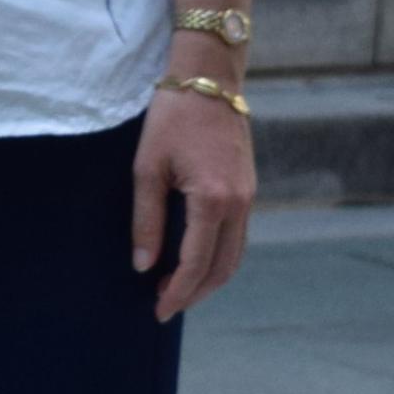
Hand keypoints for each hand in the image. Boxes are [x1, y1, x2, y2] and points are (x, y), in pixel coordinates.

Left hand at [133, 83, 254, 318]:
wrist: (208, 82)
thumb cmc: (170, 120)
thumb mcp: (146, 169)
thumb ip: (146, 220)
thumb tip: (143, 265)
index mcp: (214, 200)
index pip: (197, 262)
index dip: (178, 292)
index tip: (158, 311)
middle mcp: (240, 204)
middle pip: (223, 267)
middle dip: (195, 292)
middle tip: (164, 307)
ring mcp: (249, 197)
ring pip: (235, 254)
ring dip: (208, 277)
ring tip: (176, 290)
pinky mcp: (248, 189)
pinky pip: (237, 235)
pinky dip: (218, 256)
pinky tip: (194, 260)